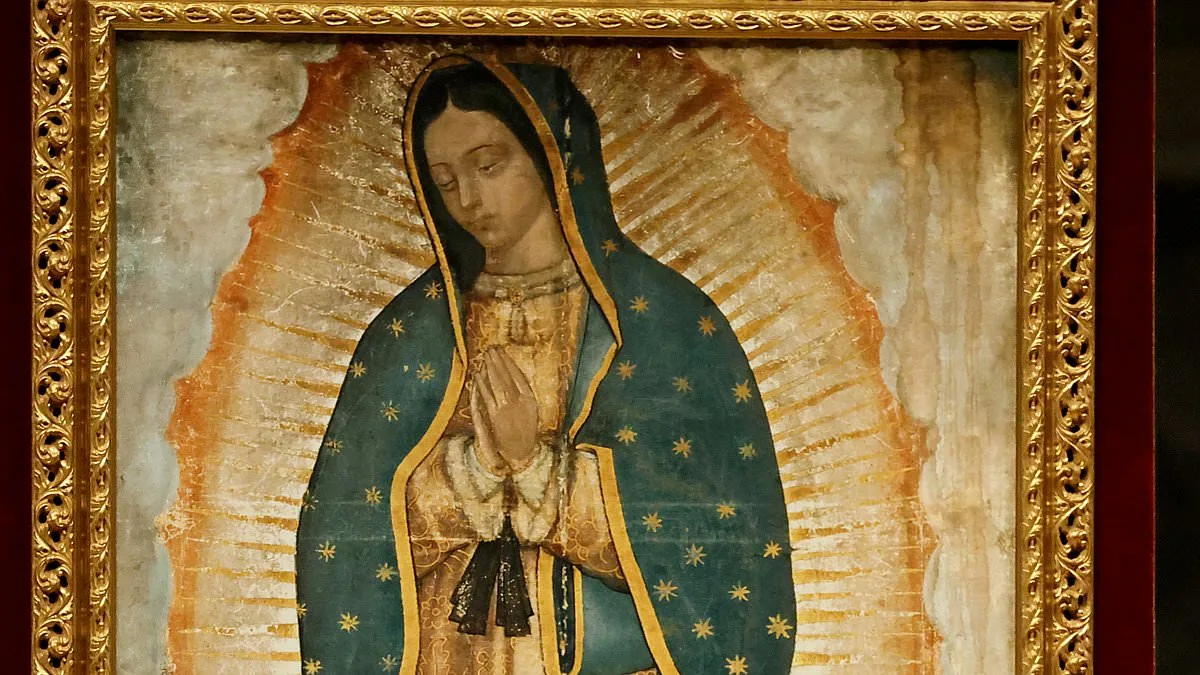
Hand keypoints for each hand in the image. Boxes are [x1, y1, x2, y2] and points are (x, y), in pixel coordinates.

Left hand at [470, 348, 538, 474]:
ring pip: (496, 383)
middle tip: (490, 349)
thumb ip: (524, 393)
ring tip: (484, 357)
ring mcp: (506, 407)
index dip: (508, 362)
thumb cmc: (526, 431)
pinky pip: (487, 395)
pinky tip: (478, 374)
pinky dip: (482, 383)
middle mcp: (519, 401)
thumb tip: (513, 375)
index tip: (502, 351)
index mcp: (530, 398)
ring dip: (490, 368)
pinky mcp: (495, 415)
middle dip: (497, 361)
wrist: (521, 451)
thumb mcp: (531, 410)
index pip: (518, 375)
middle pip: (506, 376)